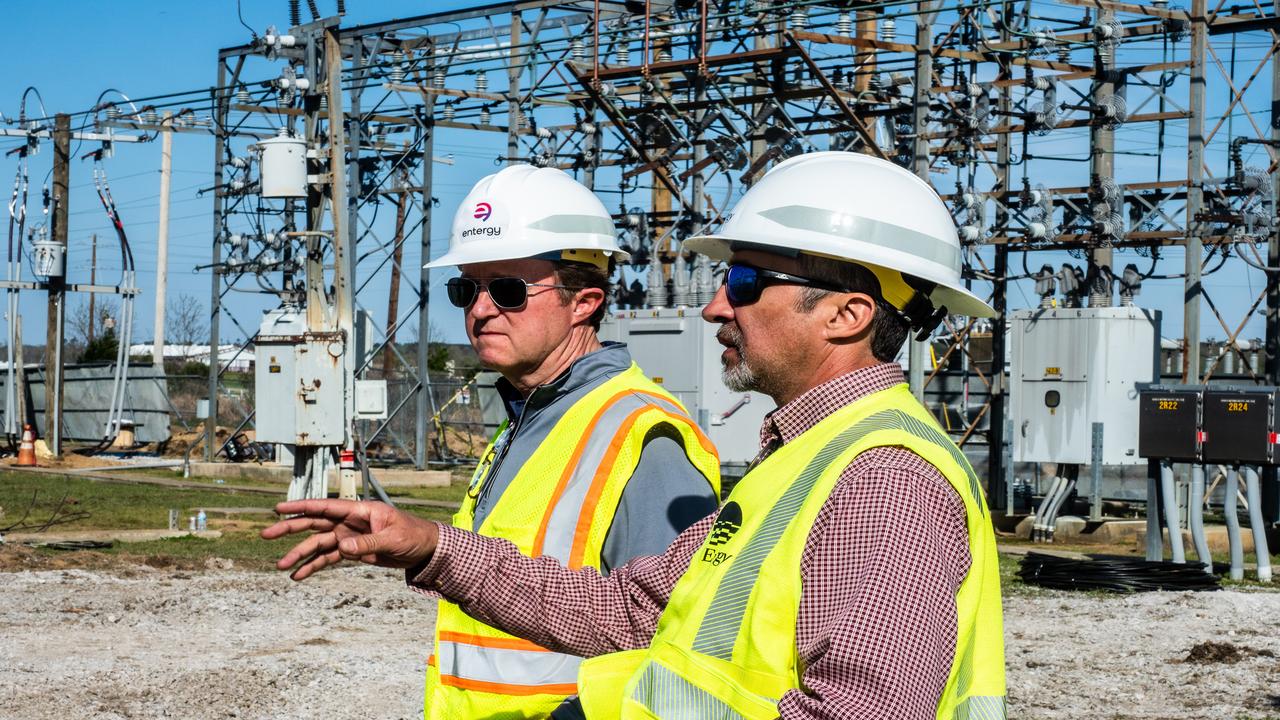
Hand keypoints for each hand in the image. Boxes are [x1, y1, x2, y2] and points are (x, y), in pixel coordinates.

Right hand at [260, 499, 439, 580]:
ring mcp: (349, 537)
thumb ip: (367, 543)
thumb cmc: (412, 535)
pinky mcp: (352, 552)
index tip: (279, 509)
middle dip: (290, 529)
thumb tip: (342, 546)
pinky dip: (313, 567)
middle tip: (266, 534)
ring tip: (281, 566)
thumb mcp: (392, 539)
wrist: (424, 549)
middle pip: (314, 524)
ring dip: (299, 555)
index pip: (326, 506)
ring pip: (318, 544)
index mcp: (359, 511)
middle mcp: (349, 522)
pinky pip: (329, 559)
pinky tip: (298, 576)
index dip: (301, 506)